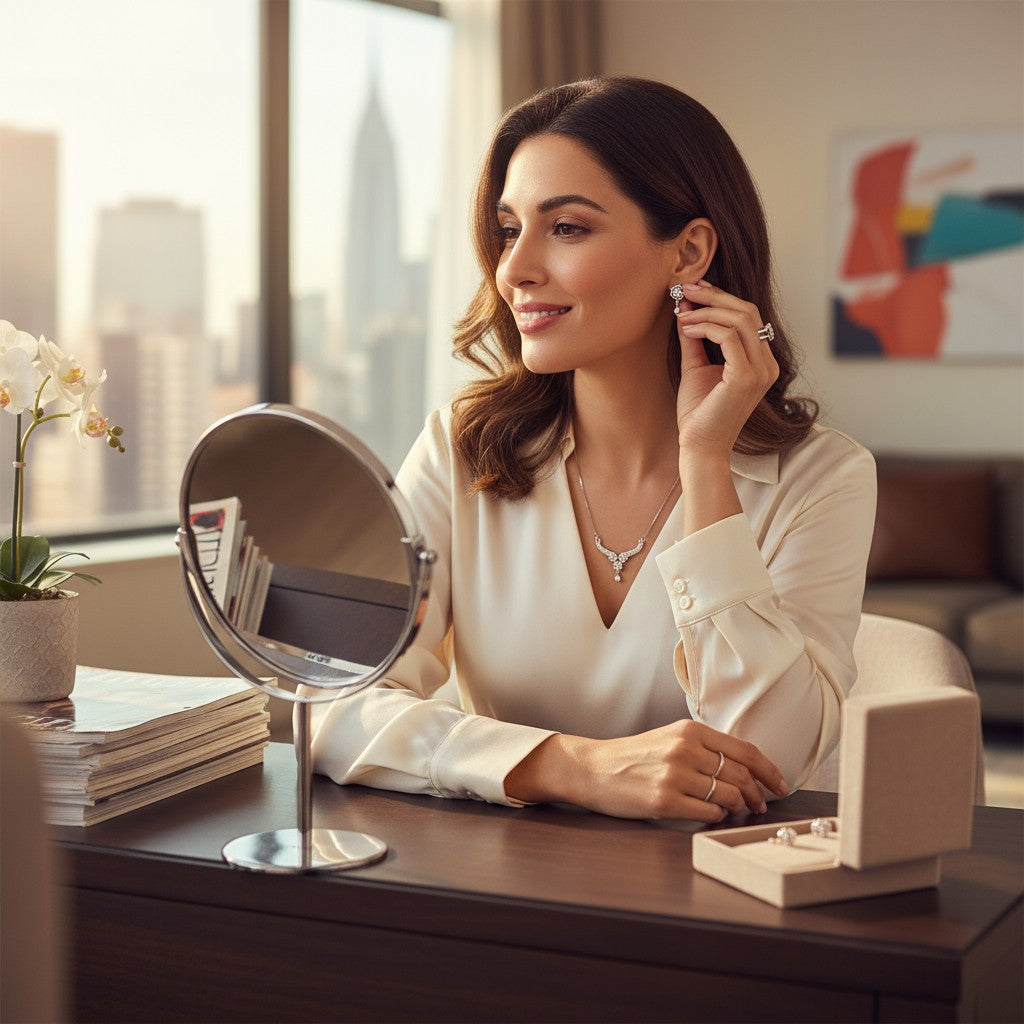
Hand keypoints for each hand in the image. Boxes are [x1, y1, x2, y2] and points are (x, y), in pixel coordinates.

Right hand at [504, 718, 787, 821]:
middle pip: (741, 775)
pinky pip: (708, 812)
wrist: (593, 769)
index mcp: (689, 731)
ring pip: (729, 796)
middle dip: (757, 794)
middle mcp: (685, 749)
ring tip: (737, 812)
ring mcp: (675, 775)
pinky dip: (717, 816)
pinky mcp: (665, 801)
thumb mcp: (669, 739)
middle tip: (759, 805)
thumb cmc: (633, 757)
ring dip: (739, 808)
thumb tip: (745, 769)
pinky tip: (713, 815)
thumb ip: (704, 748)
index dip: (769, 771)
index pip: (745, 751)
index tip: (780, 785)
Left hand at [673, 280, 779, 461]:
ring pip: (740, 320)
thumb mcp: (696, 366)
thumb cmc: (699, 413)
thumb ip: (696, 337)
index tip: (695, 289)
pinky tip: (687, 329)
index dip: (722, 298)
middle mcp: (768, 365)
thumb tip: (686, 306)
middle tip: (685, 289)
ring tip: (681, 313)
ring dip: (707, 311)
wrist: (699, 447)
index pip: (749, 317)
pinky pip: (729, 337)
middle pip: (748, 312)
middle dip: (714, 296)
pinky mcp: (746, 377)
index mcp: (762, 362)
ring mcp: (761, 371)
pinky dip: (706, 327)